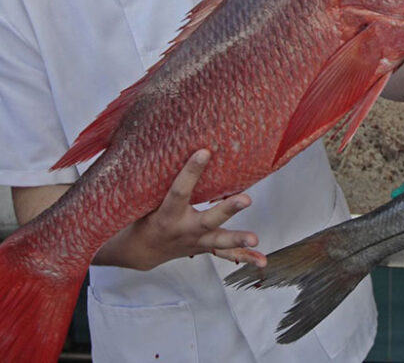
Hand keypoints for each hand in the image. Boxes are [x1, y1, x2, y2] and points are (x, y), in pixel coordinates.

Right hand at [95, 149, 265, 270]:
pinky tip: (262, 261)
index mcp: (166, 215)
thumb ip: (161, 179)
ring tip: (255, 237)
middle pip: (207, 220)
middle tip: (247, 200)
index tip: (204, 152)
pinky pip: (225, 254)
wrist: (140, 251)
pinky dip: (245, 257)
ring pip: (219, 242)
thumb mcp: (145, 198)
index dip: (191, 171)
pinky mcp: (204, 248)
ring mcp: (195, 242)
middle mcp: (183, 230)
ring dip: (238, 239)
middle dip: (227, 210)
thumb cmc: (144, 215)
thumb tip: (177, 143)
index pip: (179, 191)